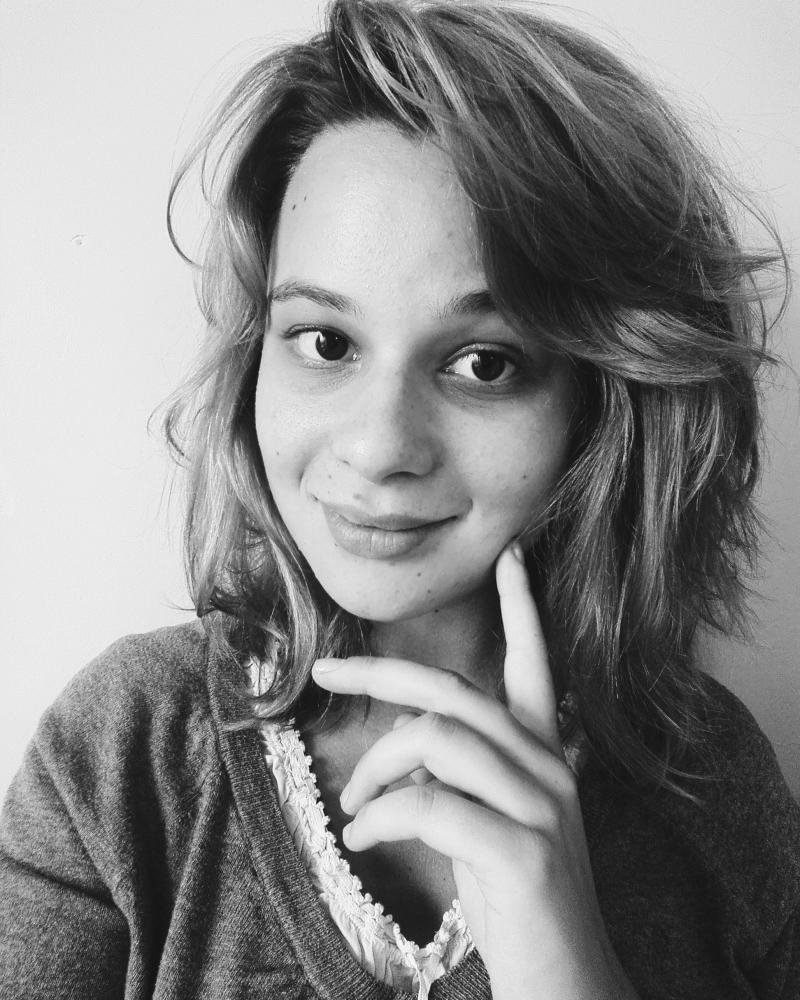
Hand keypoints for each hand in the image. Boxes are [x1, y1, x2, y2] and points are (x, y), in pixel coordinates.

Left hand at [311, 542, 637, 999]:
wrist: (565, 981)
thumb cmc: (514, 894)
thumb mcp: (485, 817)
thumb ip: (455, 768)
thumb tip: (399, 742)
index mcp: (544, 753)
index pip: (535, 664)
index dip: (523, 607)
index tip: (510, 553)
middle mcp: (549, 767)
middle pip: (453, 693)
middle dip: (382, 674)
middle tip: (329, 670)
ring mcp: (541, 808)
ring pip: (435, 741)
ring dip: (375, 769)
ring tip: (355, 808)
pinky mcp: (523, 853)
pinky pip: (429, 806)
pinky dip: (381, 818)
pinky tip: (363, 840)